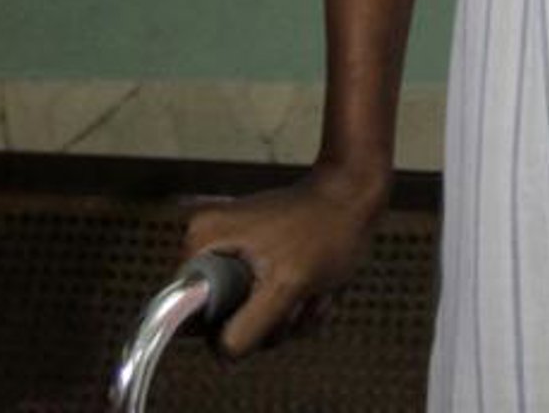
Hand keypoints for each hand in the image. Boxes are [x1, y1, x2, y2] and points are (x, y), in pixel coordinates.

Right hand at [179, 160, 390, 360]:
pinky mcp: (259, 268)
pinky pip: (272, 311)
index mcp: (201, 243)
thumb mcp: (287, 285)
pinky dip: (299, 307)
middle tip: (299, 293)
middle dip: (272, 321)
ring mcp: (236, 260)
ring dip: (290, 315)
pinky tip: (317, 285)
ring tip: (312, 284)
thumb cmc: (328, 228)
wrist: (356, 194)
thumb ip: (247, 326)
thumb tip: (222, 353)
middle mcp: (211, 250)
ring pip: (254, 321)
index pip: (192, 317)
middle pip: (227, 323)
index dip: (232, 323)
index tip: (267, 300)